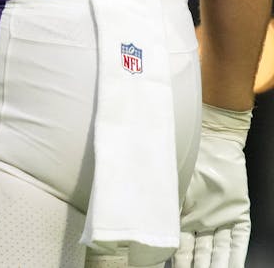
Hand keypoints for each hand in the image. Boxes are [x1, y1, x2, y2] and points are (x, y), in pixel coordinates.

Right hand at [173, 105, 251, 267]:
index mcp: (182, 213)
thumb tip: (154, 230)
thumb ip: (166, 208)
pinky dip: (235, 256)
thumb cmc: (185, 156)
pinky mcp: (239, 213)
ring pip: (218, 250)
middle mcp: (201, 218)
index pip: (179, 244)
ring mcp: (221, 217)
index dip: (176, 259)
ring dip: (214, 265)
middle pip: (200, 252)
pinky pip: (238, 241)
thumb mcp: (171, 185)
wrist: (210, 138)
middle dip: (195, 267)